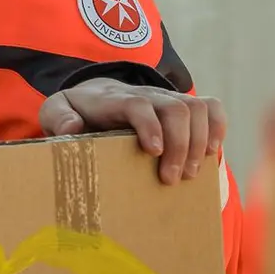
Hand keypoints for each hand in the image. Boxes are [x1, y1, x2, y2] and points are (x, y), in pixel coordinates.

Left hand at [40, 77, 225, 185]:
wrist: (95, 94)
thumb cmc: (78, 110)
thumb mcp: (56, 111)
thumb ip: (59, 118)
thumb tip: (74, 128)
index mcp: (115, 99)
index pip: (138, 103)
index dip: (150, 125)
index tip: (153, 152)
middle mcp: (147, 94)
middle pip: (176, 108)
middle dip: (180, 144)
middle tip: (171, 179)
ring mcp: (168, 99)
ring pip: (197, 108)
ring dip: (199, 142)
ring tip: (190, 173)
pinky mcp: (184, 106)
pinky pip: (211, 108)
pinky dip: (218, 128)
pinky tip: (210, 154)